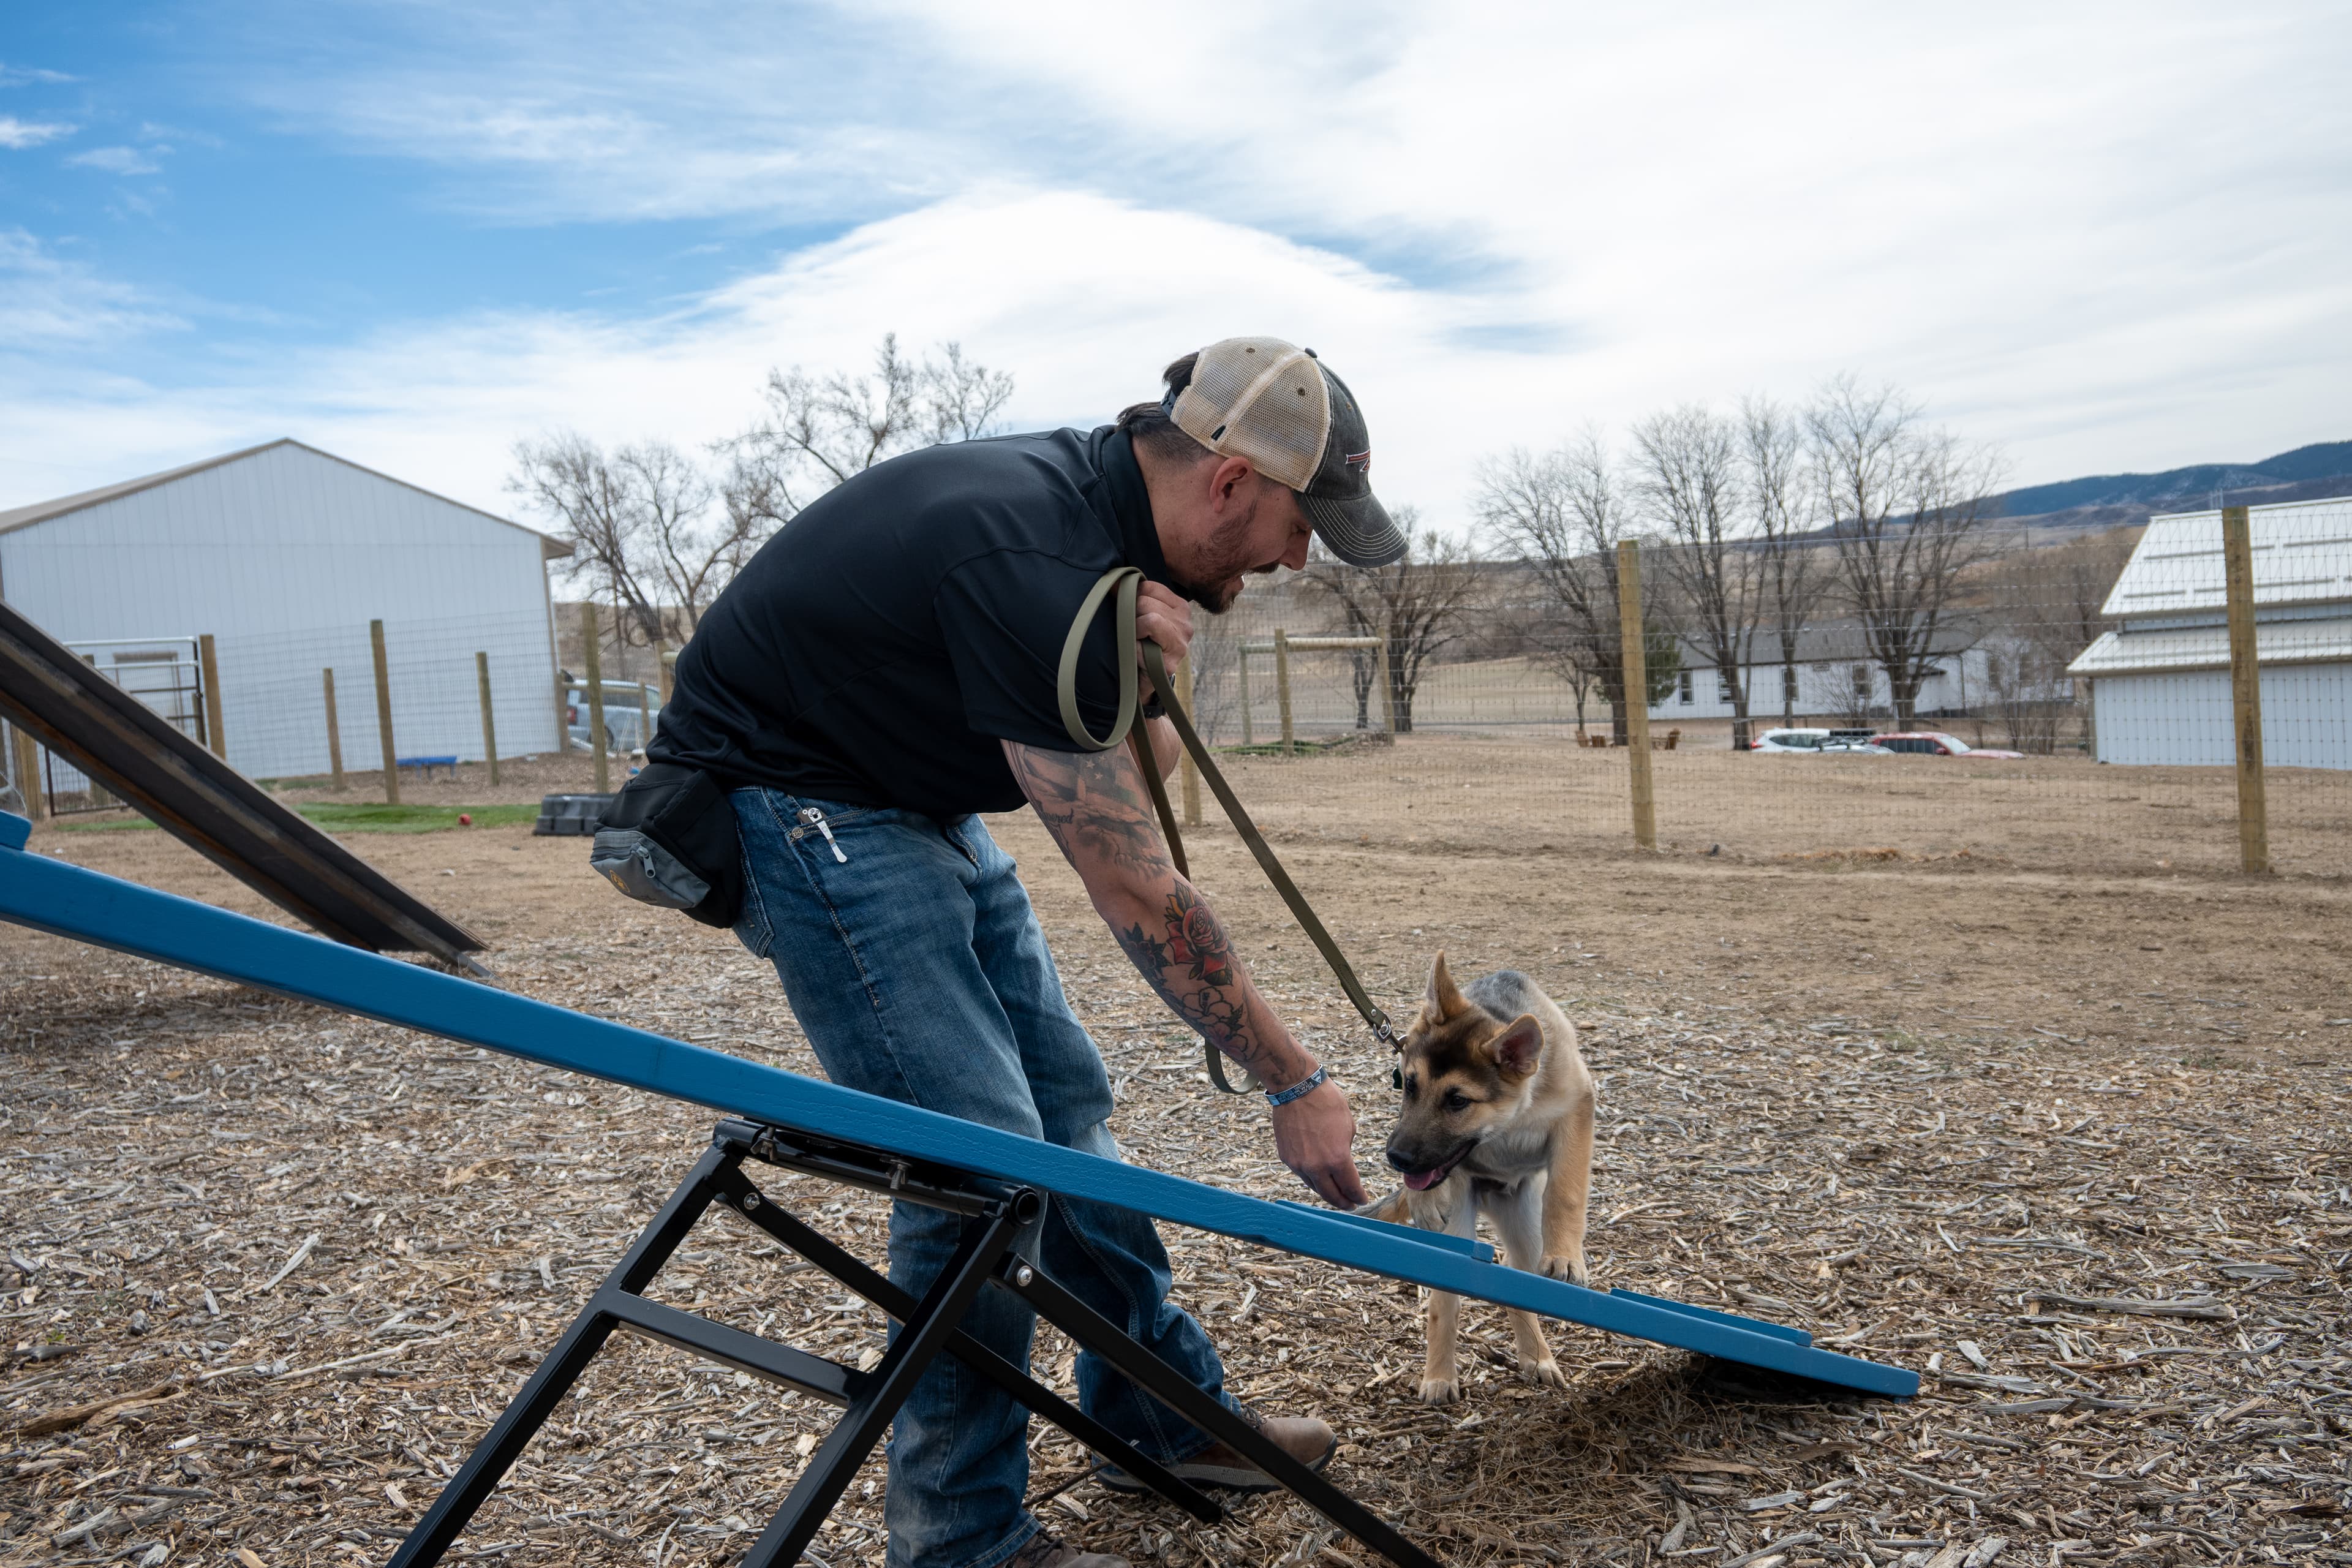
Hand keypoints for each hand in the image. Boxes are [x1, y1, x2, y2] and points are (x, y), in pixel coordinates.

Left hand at [1134, 580, 1193, 696]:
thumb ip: (1136, 597)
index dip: (1132, 598)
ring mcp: (1180, 644)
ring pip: (1150, 618)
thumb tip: (1115, 581)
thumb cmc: (1140, 644)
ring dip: (1133, 632)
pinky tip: (1137, 656)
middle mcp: (1185, 624)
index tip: (1129, 613)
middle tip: (1133, 633)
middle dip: (1132, 615)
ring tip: (1136, 643)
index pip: (1149, 588)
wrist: (1143, 681)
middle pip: (1146, 602)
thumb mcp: (1143, 614)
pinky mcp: (1170, 663)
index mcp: (1180, 607)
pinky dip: (1133, 648)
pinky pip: (1144, 644)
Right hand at [1268, 1076, 1368, 1207]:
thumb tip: (1343, 1163)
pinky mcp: (1286, 1158)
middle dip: (1343, 1202)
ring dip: (1326, 1191)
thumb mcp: (1348, 1127)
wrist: (1296, 1088)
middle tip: (1350, 1204)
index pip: (1351, 1188)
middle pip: (1331, 1195)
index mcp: (1337, 1159)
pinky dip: (1312, 1177)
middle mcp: (1317, 1167)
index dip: (1359, 1196)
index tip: (1362, 1200)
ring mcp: (1299, 1164)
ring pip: (1314, 1187)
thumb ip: (1346, 1150)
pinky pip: (1302, 1174)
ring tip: (1335, 1192)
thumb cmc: (1326, 1102)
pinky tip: (1318, 1175)